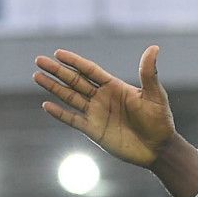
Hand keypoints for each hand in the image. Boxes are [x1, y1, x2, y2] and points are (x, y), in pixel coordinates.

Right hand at [35, 46, 176, 168]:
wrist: (158, 148)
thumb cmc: (160, 120)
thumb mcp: (155, 95)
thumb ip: (149, 73)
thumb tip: (154, 48)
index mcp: (114, 86)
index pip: (89, 70)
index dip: (74, 61)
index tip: (58, 53)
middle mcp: (102, 98)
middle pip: (75, 81)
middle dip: (57, 71)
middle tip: (39, 60)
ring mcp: (96, 114)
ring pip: (70, 97)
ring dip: (54, 87)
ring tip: (37, 76)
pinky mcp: (94, 131)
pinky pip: (73, 120)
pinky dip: (60, 114)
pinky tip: (46, 105)